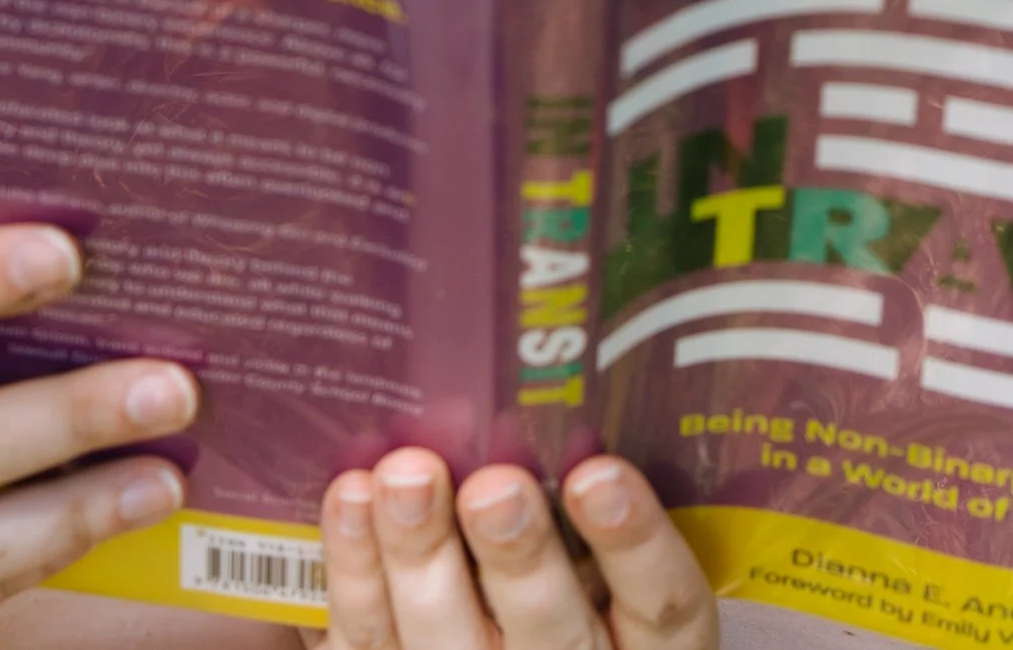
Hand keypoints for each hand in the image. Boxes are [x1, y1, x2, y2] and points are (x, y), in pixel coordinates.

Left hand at [323, 448, 716, 649]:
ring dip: (421, 554)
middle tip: (492, 486)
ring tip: (404, 475)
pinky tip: (352, 497)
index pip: (659, 603)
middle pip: (550, 629)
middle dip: (518, 556)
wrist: (497, 639)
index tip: (599, 473)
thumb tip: (562, 387)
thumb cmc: (575, 579)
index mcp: (643, 641)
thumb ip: (600, 498)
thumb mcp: (614, 562)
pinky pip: (369, 639)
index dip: (635, 544)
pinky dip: (356, 569)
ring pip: (448, 639)